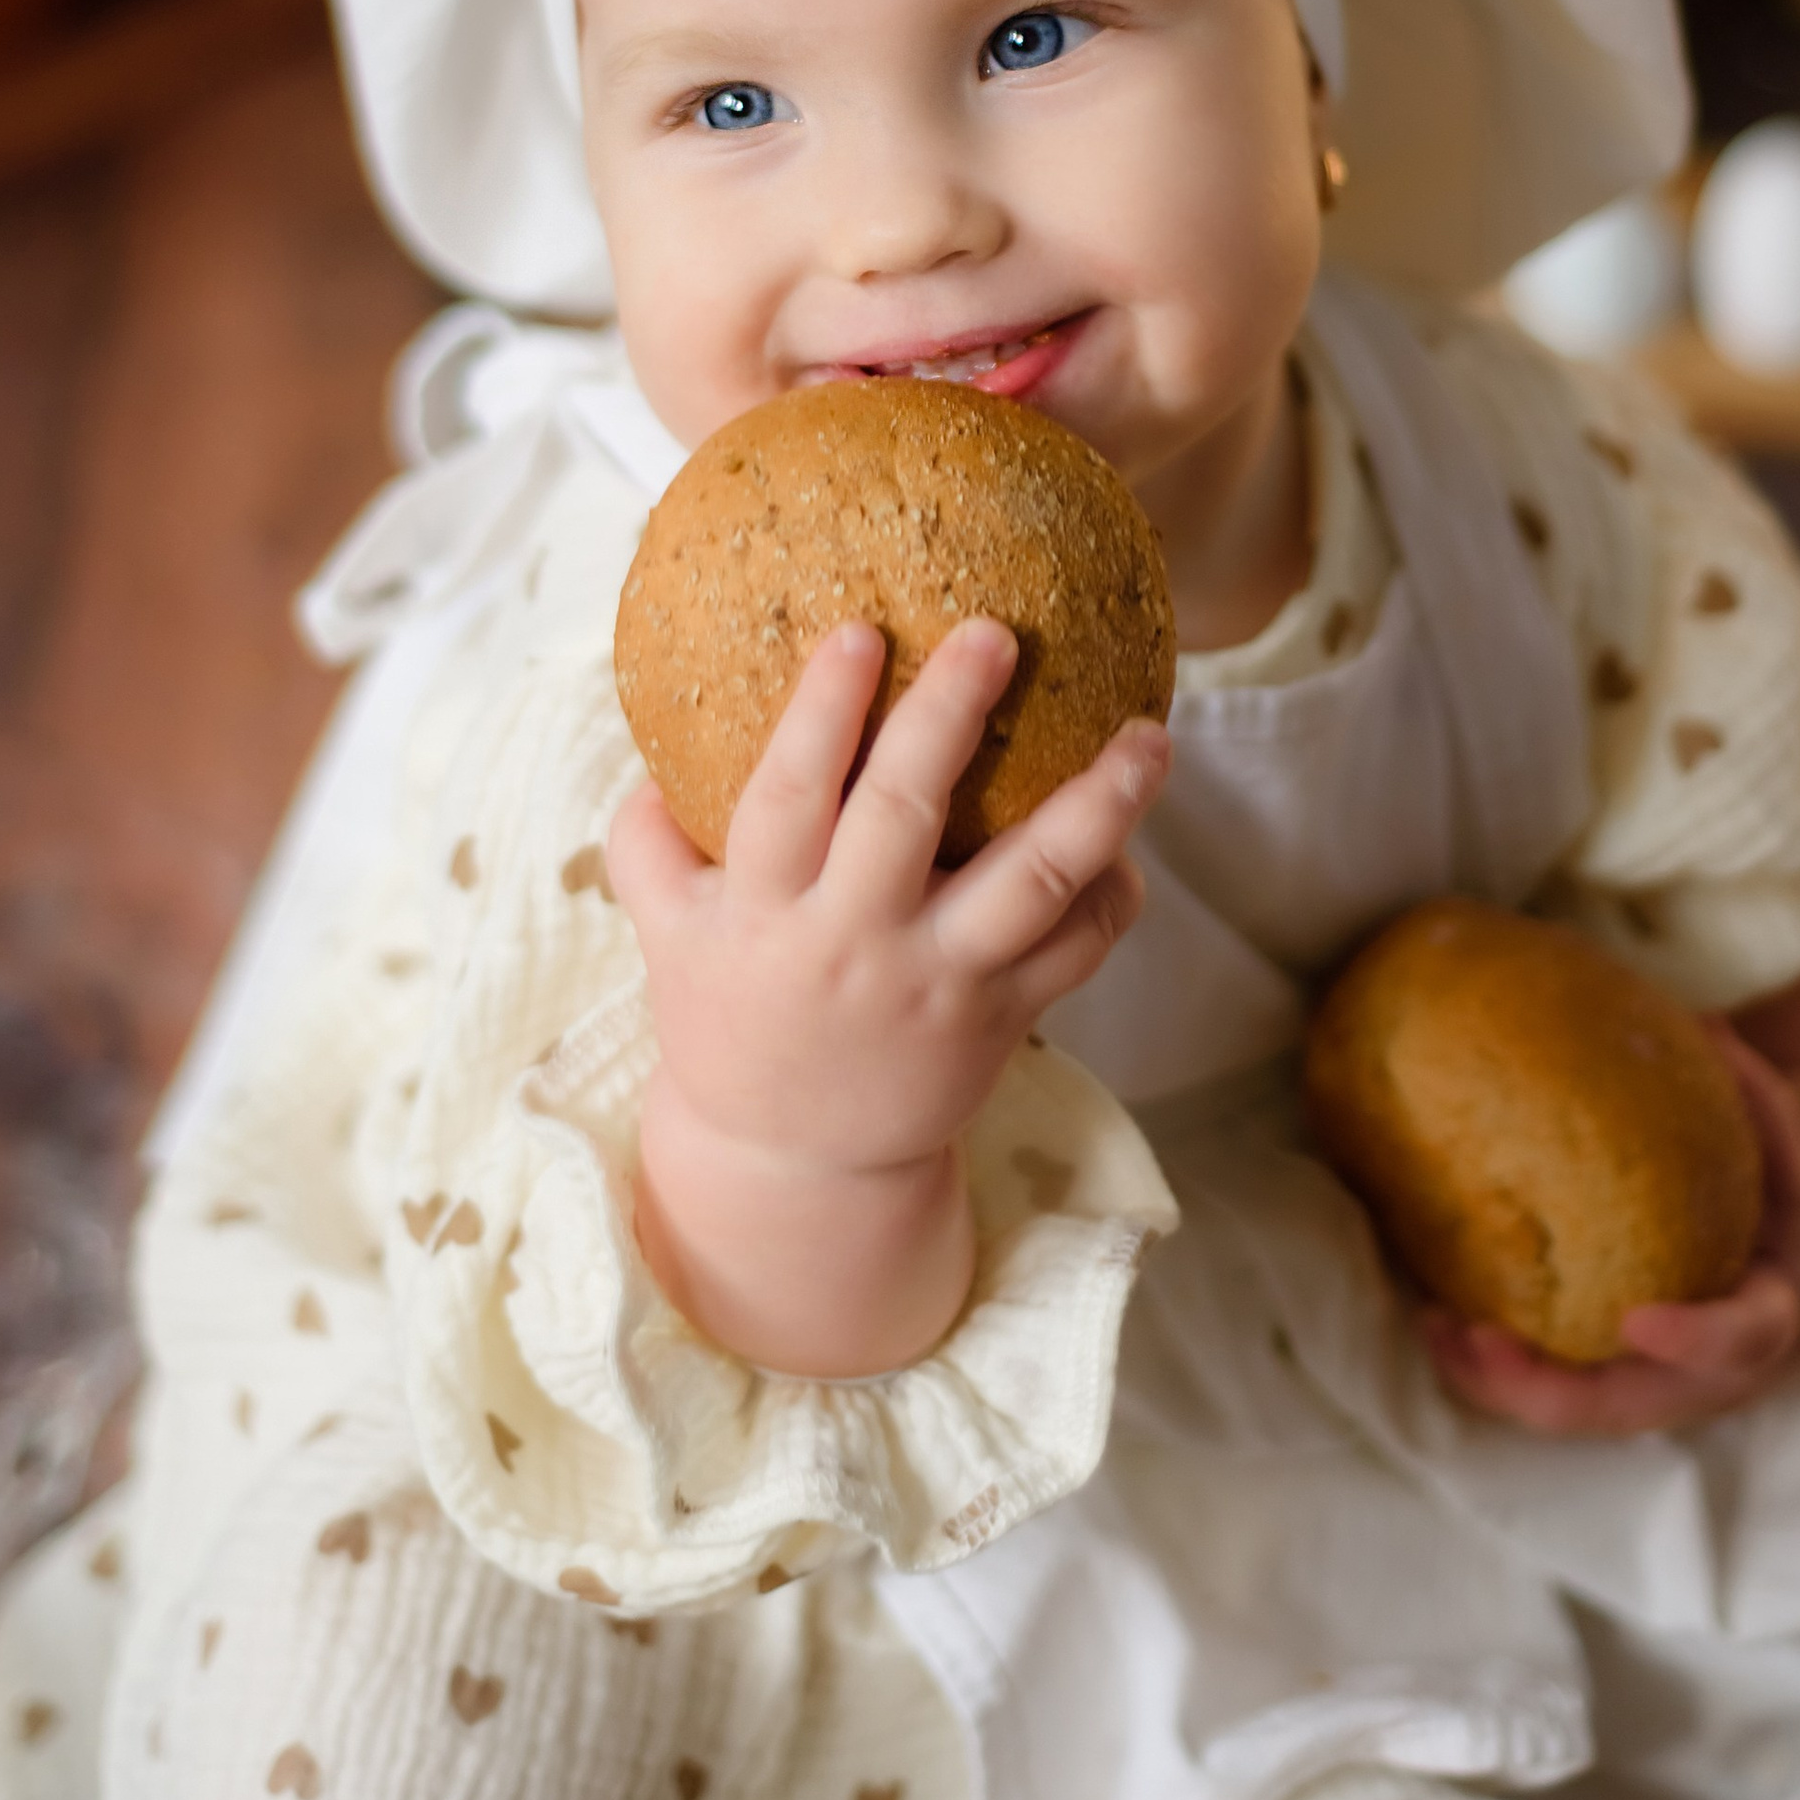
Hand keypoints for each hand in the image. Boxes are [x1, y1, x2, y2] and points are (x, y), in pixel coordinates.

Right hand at [613, 616, 1167, 1374]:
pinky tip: (1132, 838)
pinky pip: (1078, 949)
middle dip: (951, 717)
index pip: (787, 798)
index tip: (858, 632)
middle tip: (995, 633)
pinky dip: (1114, 892)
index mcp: (767, 913)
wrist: (794, 1167)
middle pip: (907, 817)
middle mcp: (856, 944)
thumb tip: (652, 748)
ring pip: (1034, 884)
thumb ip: (650, 846)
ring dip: (1100, 806)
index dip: (822, 714)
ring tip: (1149, 737)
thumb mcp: (666, 938)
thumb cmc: (730, 1018)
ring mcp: (940, 985)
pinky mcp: (1003, 1020)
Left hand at [1420, 967, 1799, 1439]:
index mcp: (1768, 1324)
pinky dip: (1494, 1367)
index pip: (1738, 1342)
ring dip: (1498, 1383)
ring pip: (1575, 1412)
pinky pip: (1553, 1389)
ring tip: (1432, 1325)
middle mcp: (1708, 1379)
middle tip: (1479, 1338)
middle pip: (1627, 1408)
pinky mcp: (1619, 1386)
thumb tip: (1706, 1028)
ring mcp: (1659, 1392)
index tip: (1638, 1321)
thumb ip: (1763, 1107)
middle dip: (1548, 1389)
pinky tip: (1435, 1316)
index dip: (1693, 1339)